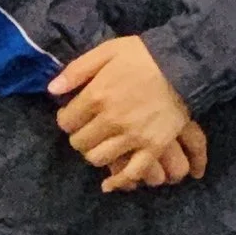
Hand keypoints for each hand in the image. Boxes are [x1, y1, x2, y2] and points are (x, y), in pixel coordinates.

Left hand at [49, 35, 199, 191]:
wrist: (183, 64)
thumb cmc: (143, 56)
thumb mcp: (107, 51)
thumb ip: (77, 70)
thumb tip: (52, 90)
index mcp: (97, 95)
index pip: (66, 121)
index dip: (67, 119)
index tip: (74, 115)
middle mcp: (111, 120)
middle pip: (80, 142)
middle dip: (79, 136)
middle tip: (88, 130)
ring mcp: (133, 136)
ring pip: (99, 158)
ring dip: (95, 154)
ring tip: (100, 145)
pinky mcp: (153, 147)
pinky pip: (132, 172)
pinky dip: (119, 181)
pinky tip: (110, 183)